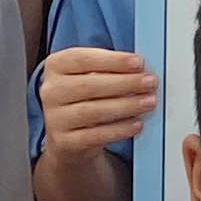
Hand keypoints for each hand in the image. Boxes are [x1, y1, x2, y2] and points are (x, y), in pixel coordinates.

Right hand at [37, 45, 157, 162]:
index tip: (138, 62)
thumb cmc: (85, 98)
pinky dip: (119, 129)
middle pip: (90, 85)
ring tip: (149, 102)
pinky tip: (137, 124)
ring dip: (126, 106)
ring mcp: (55, 118)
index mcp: (55, 66)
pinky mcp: (64, 141)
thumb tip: (141, 69)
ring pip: (93, 111)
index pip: (83, 59)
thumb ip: (110, 68)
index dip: (113, 61)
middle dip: (125, 83)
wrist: (69, 137)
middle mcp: (51, 91)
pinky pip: (95, 135)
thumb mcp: (89, 76)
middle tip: (150, 82)